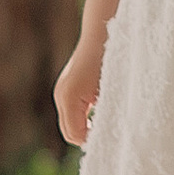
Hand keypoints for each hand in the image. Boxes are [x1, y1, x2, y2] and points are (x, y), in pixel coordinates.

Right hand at [54, 30, 105, 146]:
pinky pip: (72, 113)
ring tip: (106, 127)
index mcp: (70, 97)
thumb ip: (105, 115)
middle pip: (70, 132)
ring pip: (69, 123)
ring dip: (85, 128)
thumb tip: (105, 136)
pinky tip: (99, 115)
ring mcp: (62, 91)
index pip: (76, 135)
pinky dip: (83, 119)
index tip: (111, 141)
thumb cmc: (109, 60)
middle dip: (87, 137)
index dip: (92, 141)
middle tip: (109, 138)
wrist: (102, 33)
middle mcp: (61, 95)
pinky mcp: (66, 87)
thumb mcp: (110, 91)